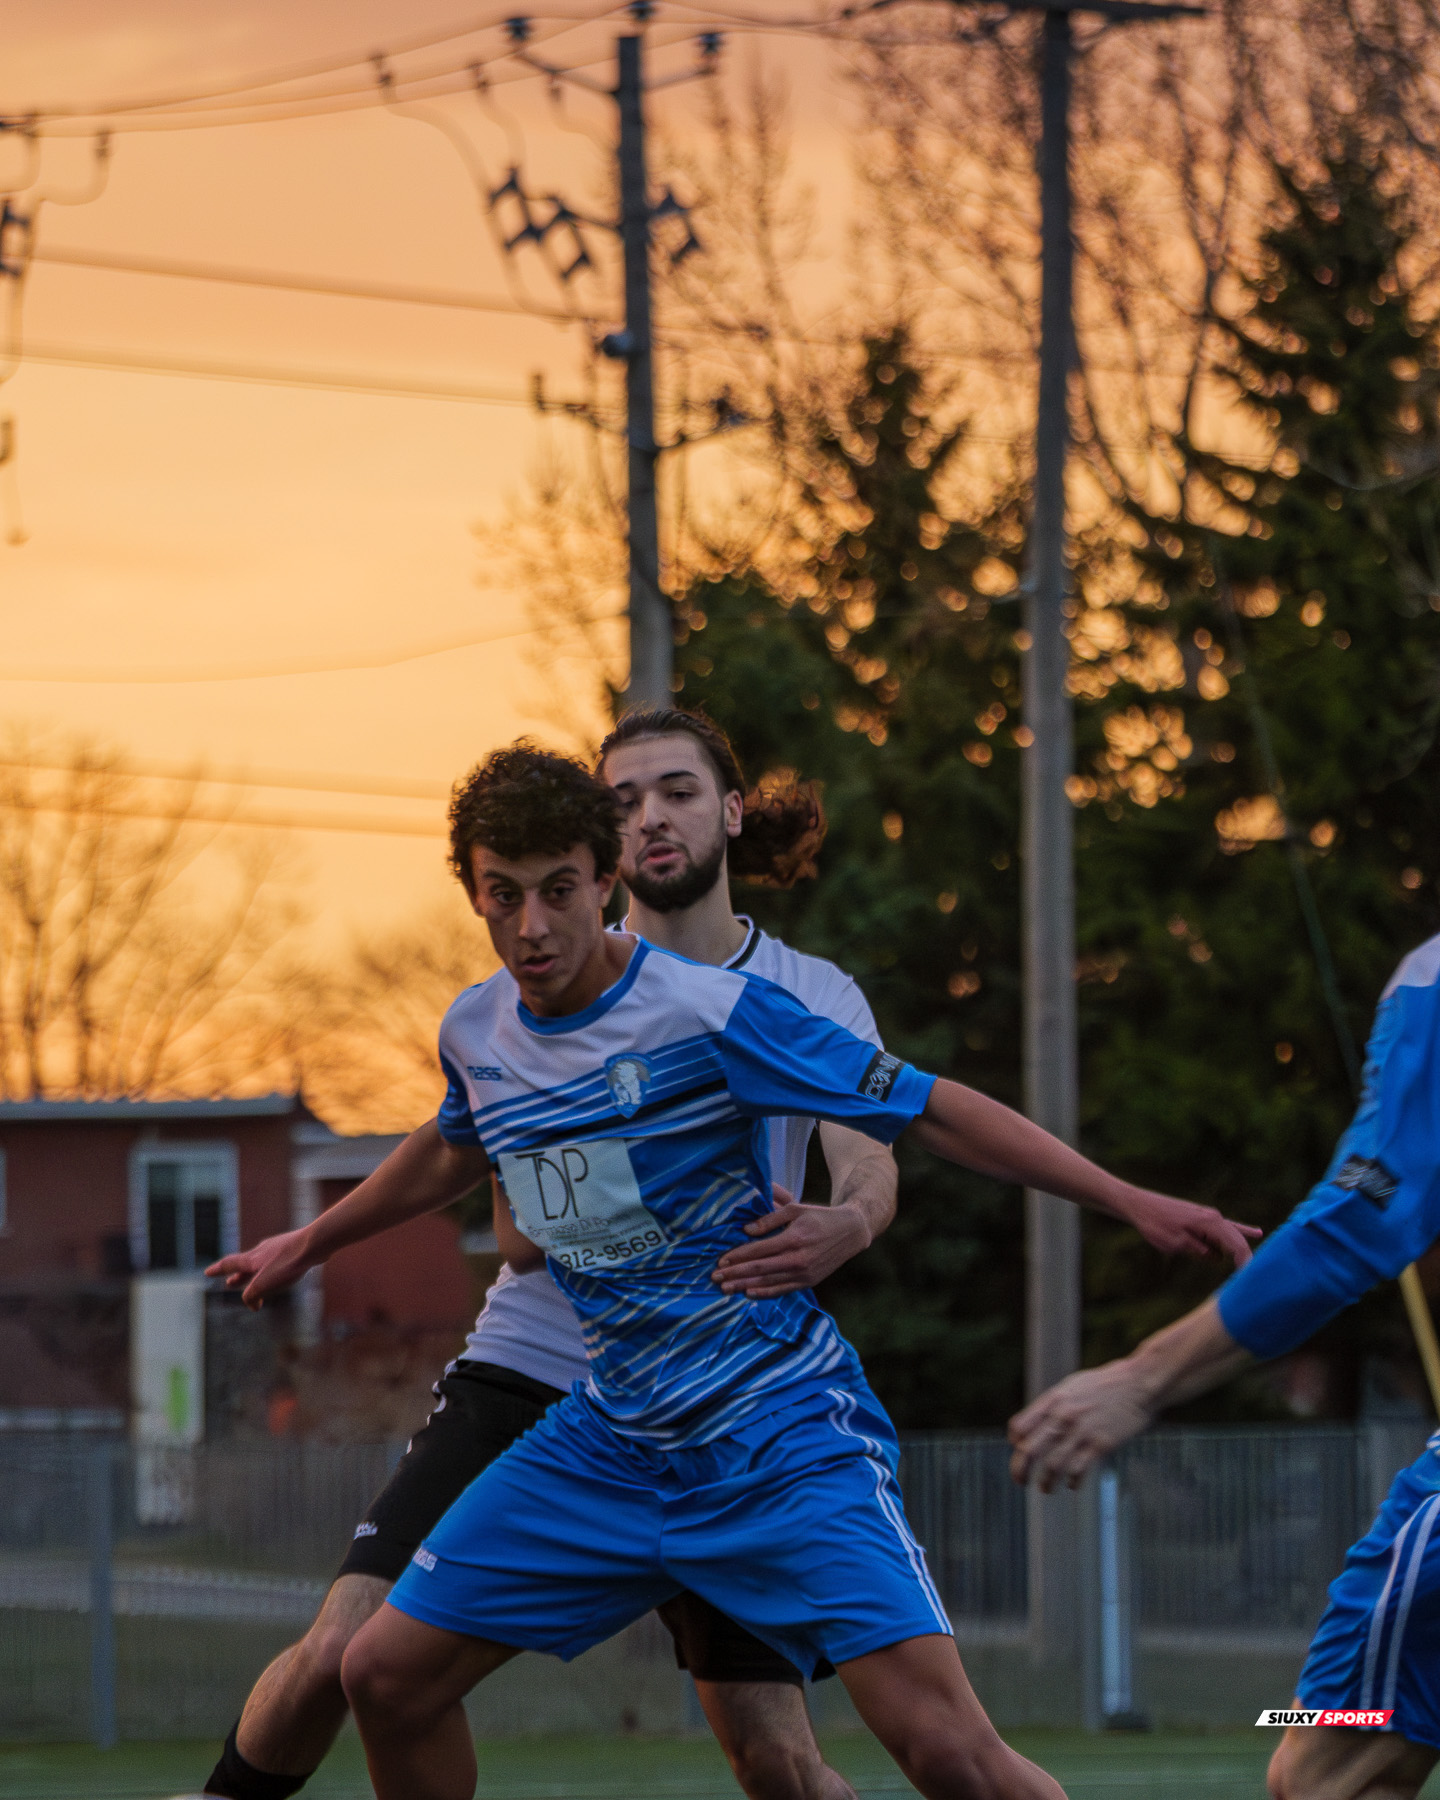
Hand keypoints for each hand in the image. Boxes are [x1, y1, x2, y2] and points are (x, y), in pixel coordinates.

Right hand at [207, 1229, 316, 1310]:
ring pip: (261, 1263)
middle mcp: (261, 1251)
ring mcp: (277, 1248)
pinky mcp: (292, 1249)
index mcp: (251, 1259)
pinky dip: (271, 1271)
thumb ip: (251, 1296)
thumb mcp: (263, 1284)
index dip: (217, 1270)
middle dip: (237, 1276)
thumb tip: (253, 1305)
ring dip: (254, 1274)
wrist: (314, 1244)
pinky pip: (277, 1262)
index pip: (229, 1265)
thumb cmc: (287, 1263)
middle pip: (245, 1265)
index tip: (207, 1272)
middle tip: (230, 1283)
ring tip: (252, 1281)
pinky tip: (280, 1272)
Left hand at [712, 1188, 870, 1297]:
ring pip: (769, 1283)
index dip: (738, 1256)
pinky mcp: (808, 1282)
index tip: (721, 1260)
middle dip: (735, 1274)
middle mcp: (798, 1259)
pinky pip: (782, 1290)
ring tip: (726, 1289)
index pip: (759, 1250)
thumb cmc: (819, 1217)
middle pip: (760, 1269)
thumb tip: (747, 1230)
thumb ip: (770, 1219)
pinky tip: (749, 1294)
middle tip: (716, 1278)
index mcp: (794, 1238)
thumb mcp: (796, 1209)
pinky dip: (765, 1294)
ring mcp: (804, 1273)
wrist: (850, 1232)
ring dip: (745, 1286)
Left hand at [1008, 1361, 1158, 1492]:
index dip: (1015, 1442)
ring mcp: (1081, 1431)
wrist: (1138, 1384)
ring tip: (1045, 1488)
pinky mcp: (1101, 1444)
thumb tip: (1038, 1424)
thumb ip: (1054, 1405)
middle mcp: (1063, 1416)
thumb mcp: (1072, 1387)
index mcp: (1053, 1400)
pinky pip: (1078, 1469)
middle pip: (1030, 1449)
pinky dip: (1072, 1481)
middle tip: (1019, 1481)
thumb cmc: (1106, 1384)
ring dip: (1046, 1481)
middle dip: (1020, 1469)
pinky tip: (1072, 1484)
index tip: (1019, 1451)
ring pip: (1053, 1465)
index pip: (1020, 1426)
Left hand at [1116, 1189, 1260, 1266]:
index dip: (1245, 1262)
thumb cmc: (1155, 1225)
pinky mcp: (1202, 1219)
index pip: (1236, 1245)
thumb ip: (1199, 1251)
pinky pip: (1225, 1229)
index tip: (1249, 1279)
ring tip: (1250, 1269)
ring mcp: (1209, 1217)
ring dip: (1239, 1251)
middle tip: (1254, 1280)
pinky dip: (1240, 1232)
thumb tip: (1217, 1257)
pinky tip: (1256, 1233)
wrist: (1140, 1205)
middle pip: (1238, 1241)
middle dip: (1246, 1259)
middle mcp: (1214, 1217)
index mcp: (1210, 1223)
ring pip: (1231, 1236)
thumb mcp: (1177, 1244)